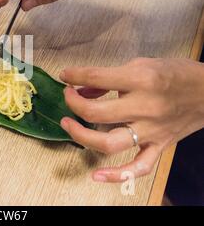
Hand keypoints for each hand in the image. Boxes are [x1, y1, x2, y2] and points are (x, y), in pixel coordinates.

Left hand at [59, 58, 203, 181]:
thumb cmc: (175, 74)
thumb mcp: (141, 64)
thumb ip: (109, 77)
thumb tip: (83, 87)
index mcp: (141, 80)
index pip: (97, 78)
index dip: (74, 75)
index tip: (65, 75)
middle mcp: (145, 107)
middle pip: (97, 113)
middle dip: (73, 104)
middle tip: (68, 97)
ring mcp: (152, 131)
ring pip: (109, 143)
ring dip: (82, 136)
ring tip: (68, 125)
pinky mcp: (159, 146)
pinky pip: (138, 168)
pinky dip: (117, 175)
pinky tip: (97, 175)